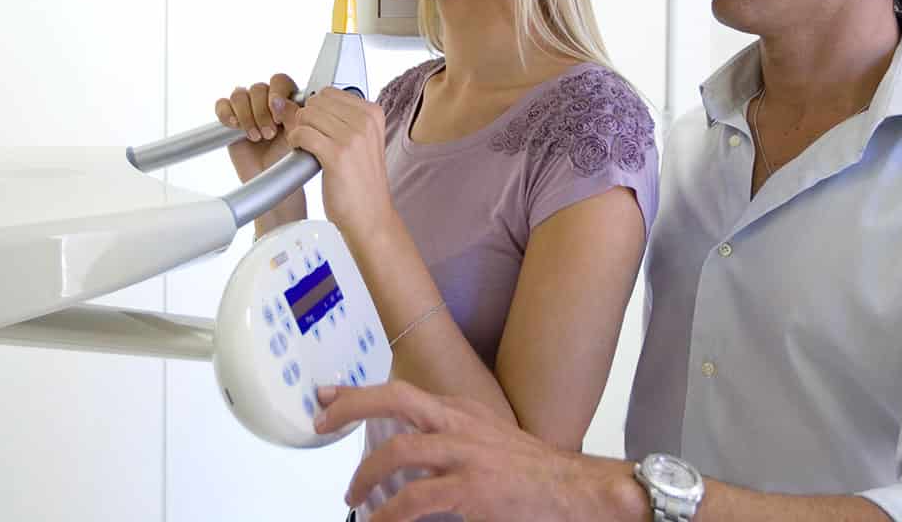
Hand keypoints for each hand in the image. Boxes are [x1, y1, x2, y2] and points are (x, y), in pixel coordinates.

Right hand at [215, 73, 298, 182]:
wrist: (272, 179)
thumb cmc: (288, 159)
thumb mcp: (297, 136)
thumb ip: (292, 114)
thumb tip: (277, 100)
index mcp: (287, 100)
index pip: (280, 81)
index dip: (277, 94)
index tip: (278, 116)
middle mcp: (267, 101)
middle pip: (258, 88)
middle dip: (261, 112)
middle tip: (268, 134)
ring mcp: (248, 109)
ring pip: (239, 94)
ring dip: (246, 116)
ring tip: (255, 137)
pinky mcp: (231, 120)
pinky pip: (222, 105)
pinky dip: (226, 113)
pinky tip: (235, 127)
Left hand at [273, 88, 393, 239]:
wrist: (371, 216)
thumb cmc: (360, 181)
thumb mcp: (355, 142)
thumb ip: (332, 118)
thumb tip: (288, 102)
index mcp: (373, 113)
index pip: (329, 92)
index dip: (316, 109)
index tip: (317, 126)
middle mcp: (366, 121)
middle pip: (316, 102)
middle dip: (306, 118)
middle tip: (308, 138)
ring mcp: (353, 137)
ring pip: (307, 116)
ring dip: (299, 130)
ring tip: (306, 147)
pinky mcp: (337, 154)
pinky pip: (302, 133)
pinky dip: (295, 141)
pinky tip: (301, 152)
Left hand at [314, 382, 647, 521]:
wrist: (578, 492)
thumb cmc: (534, 474)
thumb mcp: (487, 443)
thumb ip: (450, 444)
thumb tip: (412, 461)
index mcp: (461, 411)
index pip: (401, 391)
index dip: (360, 392)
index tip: (328, 396)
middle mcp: (460, 422)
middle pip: (396, 398)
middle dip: (352, 405)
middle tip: (322, 420)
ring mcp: (466, 453)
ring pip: (399, 449)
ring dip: (366, 473)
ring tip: (353, 497)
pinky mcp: (472, 489)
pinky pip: (415, 499)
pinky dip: (389, 514)